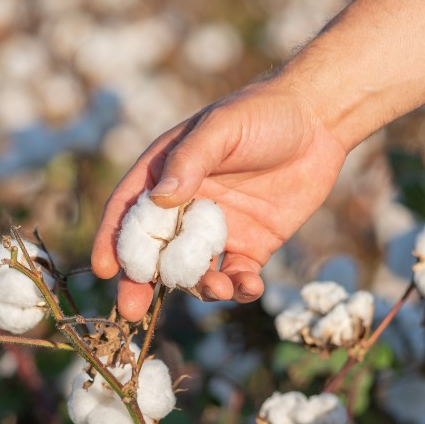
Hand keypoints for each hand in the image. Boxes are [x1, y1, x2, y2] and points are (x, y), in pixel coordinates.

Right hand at [91, 78, 349, 320]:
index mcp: (165, 174)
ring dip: (198, 287)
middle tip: (133, 310)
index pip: (129, 211)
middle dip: (141, 282)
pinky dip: (240, 288)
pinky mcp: (252, 246)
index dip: (113, 240)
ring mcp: (217, 230)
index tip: (105, 269)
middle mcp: (186, 206)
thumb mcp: (221, 129)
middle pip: (154, 251)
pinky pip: (237, 277)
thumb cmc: (261, 113)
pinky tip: (250, 286)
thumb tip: (159, 199)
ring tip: (216, 286)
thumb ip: (189, 162)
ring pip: (194, 271)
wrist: (319, 120)